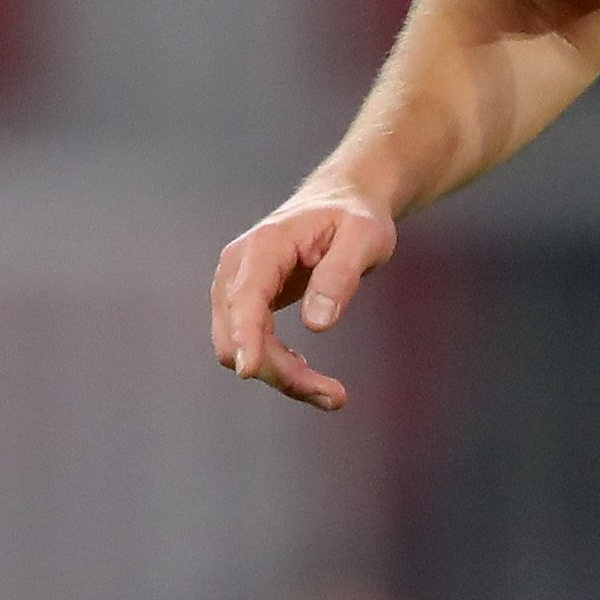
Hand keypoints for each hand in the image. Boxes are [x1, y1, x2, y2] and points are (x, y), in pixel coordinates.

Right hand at [208, 188, 403, 410]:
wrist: (340, 203)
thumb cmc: (355, 217)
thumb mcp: (364, 238)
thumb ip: (341, 275)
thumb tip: (317, 323)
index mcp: (264, 246)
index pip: (245, 297)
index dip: (246, 335)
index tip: (248, 371)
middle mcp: (237, 267)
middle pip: (238, 334)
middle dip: (279, 371)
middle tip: (336, 396)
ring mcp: (235, 287)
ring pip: (238, 349)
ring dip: (279, 376)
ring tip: (332, 394)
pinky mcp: (244, 304)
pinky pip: (249, 345)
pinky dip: (275, 365)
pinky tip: (308, 370)